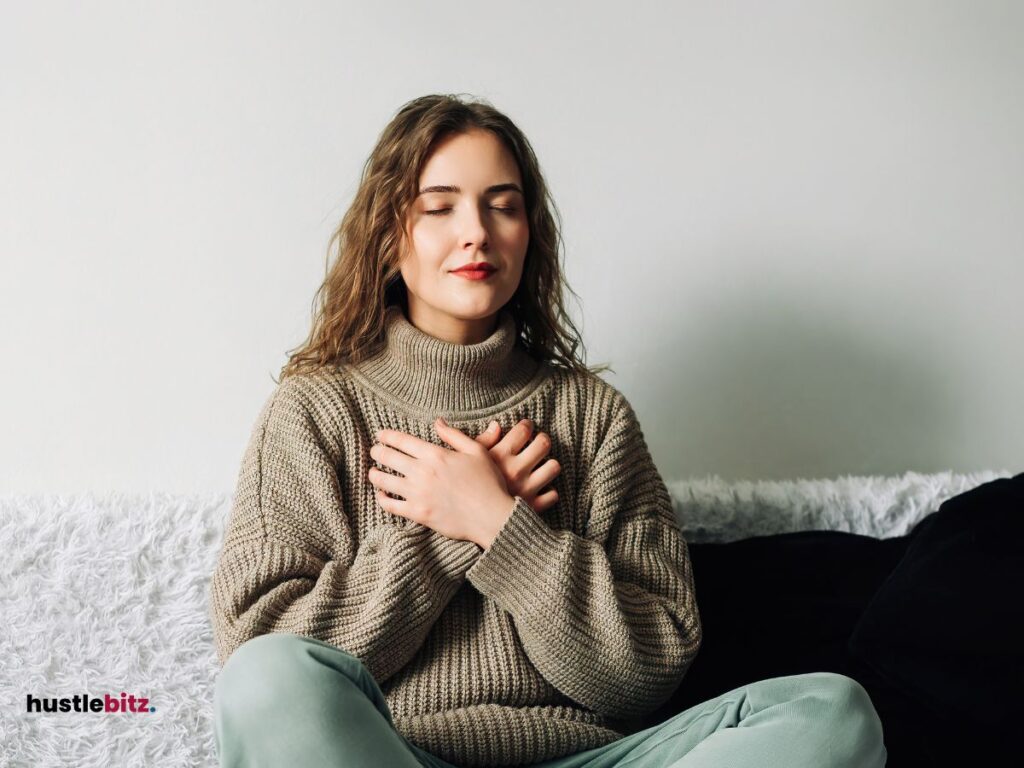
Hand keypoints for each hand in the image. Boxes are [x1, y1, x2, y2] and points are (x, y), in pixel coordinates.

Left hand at [368, 418, 515, 548]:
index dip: (387, 436)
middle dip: (377, 452)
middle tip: (374, 451)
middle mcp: (423, 472)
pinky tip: (381, 495)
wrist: (492, 516)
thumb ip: (454, 435)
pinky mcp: (418, 514)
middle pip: (388, 458)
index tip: (380, 435)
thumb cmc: (488, 483)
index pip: (402, 441)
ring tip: (373, 472)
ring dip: (375, 474)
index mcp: (436, 454)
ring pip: (384, 481)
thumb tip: (438, 422)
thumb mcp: (476, 451)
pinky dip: (382, 499)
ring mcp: (418, 494)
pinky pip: (391, 505)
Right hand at [475, 419, 560, 513]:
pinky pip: (552, 495)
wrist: (467, 521)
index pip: (524, 430)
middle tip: (538, 443)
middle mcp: (516, 470)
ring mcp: (526, 489)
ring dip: (548, 466)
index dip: (527, 425)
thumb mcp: (467, 461)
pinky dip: (547, 493)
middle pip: (543, 443)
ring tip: (541, 466)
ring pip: (553, 467)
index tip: (526, 428)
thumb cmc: (464, 488)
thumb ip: (482, 441)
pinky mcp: (532, 507)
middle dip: (542, 441)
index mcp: (500, 455)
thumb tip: (495, 424)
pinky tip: (539, 490)